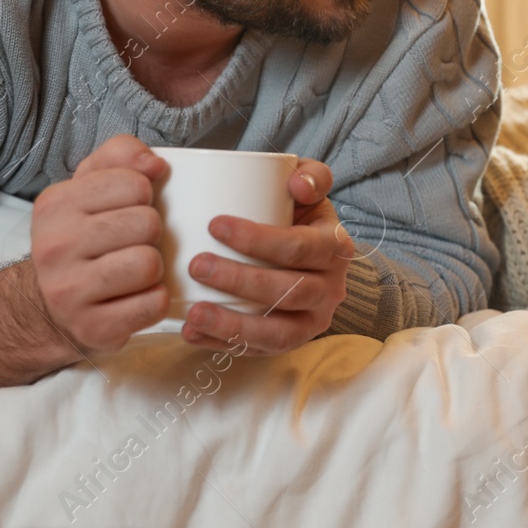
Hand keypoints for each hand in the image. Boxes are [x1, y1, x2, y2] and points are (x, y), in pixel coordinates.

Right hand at [29, 134, 170, 354]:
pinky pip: (154, 303)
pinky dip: (155, 299)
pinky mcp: (92, 328)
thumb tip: (155, 163)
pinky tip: (135, 297)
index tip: (127, 209)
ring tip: (134, 269)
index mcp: (55, 205)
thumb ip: (121, 155)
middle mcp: (54, 247)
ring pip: (149, 264)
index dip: (143, 196)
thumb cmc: (81, 236)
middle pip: (147, 223)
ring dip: (154, 267)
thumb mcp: (90, 184)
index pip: (134, 183)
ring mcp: (68, 293)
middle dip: (151, 233)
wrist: (49, 305)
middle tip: (131, 243)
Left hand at [179, 159, 353, 354]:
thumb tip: (297, 185)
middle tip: (196, 265)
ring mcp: (312, 321)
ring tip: (194, 312)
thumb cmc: (297, 216)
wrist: (308, 255)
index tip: (214, 224)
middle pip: (288, 291)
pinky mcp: (291, 343)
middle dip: (239, 280)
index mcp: (335, 248)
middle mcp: (331, 289)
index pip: (299, 247)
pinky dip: (223, 345)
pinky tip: (192, 332)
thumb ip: (310, 175)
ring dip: (232, 324)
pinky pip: (259, 351)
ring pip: (277, 332)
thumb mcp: (309, 189)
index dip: (258, 239)